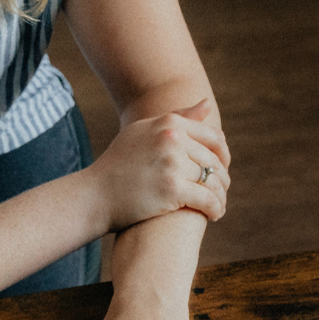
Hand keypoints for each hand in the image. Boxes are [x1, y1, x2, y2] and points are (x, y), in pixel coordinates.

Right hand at [84, 100, 230, 229]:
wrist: (95, 195)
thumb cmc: (120, 164)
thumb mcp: (145, 132)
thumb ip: (178, 118)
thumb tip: (208, 104)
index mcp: (168, 123)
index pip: (214, 137)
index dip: (223, 155)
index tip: (221, 170)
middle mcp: (172, 139)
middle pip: (214, 160)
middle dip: (222, 179)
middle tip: (220, 192)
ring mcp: (172, 163)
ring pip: (213, 181)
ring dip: (220, 196)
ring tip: (218, 206)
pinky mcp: (172, 188)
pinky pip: (207, 199)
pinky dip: (215, 209)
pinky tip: (214, 215)